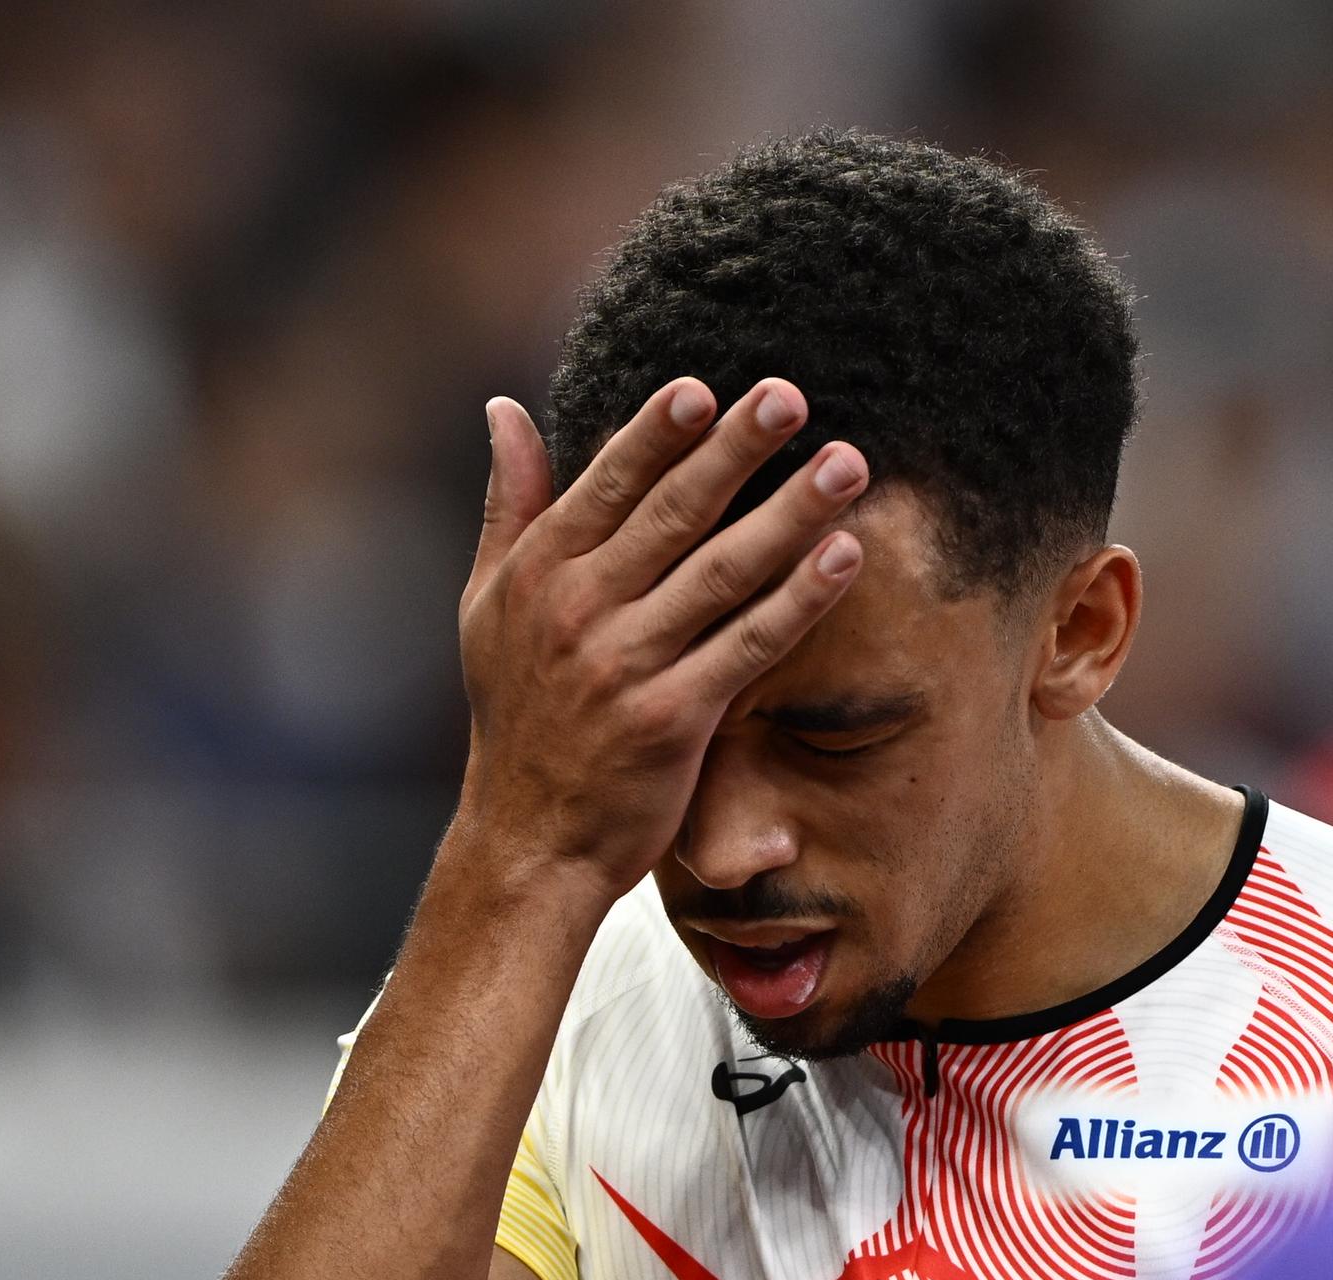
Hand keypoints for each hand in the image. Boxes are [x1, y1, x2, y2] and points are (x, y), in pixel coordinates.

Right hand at [450, 377, 867, 901]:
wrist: (529, 838)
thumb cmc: (516, 714)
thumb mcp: (487, 602)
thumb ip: (508, 504)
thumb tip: (505, 408)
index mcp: (537, 574)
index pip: (605, 485)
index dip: (656, 434)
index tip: (702, 388)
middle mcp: (579, 610)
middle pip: (672, 513)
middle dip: (735, 450)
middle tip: (791, 395)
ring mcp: (626, 664)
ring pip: (722, 570)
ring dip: (789, 511)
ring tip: (845, 463)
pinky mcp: (673, 717)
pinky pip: (750, 644)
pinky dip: (800, 598)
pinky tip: (843, 555)